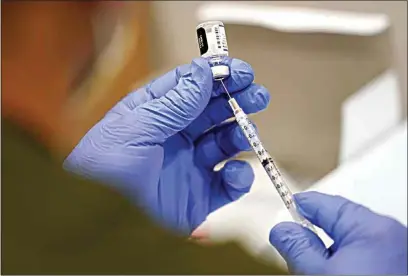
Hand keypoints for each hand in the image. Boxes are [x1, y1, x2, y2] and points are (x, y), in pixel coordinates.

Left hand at [64, 57, 269, 233]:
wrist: (99, 221)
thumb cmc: (103, 169)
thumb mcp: (134, 128)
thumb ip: (173, 103)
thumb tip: (203, 71)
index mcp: (156, 114)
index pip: (192, 87)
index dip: (217, 76)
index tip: (241, 70)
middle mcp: (176, 137)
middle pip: (214, 112)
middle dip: (238, 100)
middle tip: (257, 96)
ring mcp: (190, 166)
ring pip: (226, 143)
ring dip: (241, 134)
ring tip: (247, 132)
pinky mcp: (200, 196)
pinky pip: (229, 184)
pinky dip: (239, 178)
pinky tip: (235, 172)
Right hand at [269, 192, 406, 274]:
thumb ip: (297, 248)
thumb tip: (282, 230)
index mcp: (370, 227)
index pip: (323, 203)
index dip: (299, 206)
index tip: (285, 209)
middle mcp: (389, 234)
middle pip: (340, 224)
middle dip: (316, 237)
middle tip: (299, 254)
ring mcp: (398, 251)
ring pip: (353, 244)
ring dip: (333, 255)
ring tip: (322, 273)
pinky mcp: (398, 266)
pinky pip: (367, 257)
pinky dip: (351, 265)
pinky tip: (343, 275)